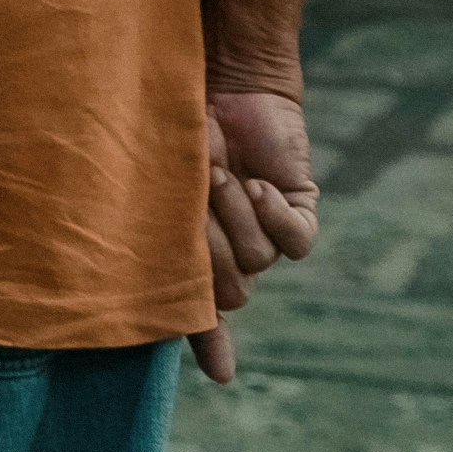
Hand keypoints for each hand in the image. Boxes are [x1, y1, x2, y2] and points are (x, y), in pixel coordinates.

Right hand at [188, 89, 317, 384]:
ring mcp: (263, 227)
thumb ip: (159, 236)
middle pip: (227, 292)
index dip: (210, 344)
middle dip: (208, 254)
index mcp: (187, 249)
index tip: (222, 376)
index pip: (198, 310)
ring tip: (220, 175)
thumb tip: (179, 288)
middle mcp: (227, 246)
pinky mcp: (296, 207)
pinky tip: (258, 186)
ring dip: (235, 218)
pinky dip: (275, 216)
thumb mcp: (156, 190)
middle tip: (193, 204)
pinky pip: (295, 241)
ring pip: (257, 261)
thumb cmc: (168, 129)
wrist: (212, 75)